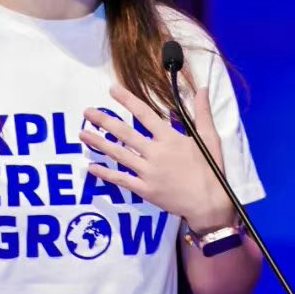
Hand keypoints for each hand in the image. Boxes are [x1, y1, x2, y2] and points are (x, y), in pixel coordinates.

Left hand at [80, 84, 235, 229]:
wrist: (209, 205)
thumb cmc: (211, 171)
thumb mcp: (210, 138)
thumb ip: (203, 112)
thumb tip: (202, 88)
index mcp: (170, 138)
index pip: (144, 114)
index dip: (127, 100)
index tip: (112, 90)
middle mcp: (155, 153)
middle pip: (124, 133)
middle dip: (104, 121)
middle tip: (87, 111)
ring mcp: (148, 173)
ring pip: (119, 155)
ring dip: (99, 143)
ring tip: (82, 134)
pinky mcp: (145, 190)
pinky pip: (121, 180)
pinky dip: (106, 173)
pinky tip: (92, 166)